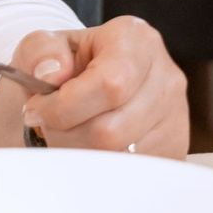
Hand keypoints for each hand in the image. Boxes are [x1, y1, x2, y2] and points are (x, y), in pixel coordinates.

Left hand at [12, 16, 190, 156]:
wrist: (89, 84)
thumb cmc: (66, 67)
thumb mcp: (43, 47)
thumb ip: (39, 51)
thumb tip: (52, 73)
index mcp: (135, 39)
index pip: (110, 84)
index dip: (65, 107)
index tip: (37, 110)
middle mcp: (165, 74)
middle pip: (110, 129)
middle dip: (67, 134)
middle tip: (51, 124)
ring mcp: (175, 113)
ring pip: (119, 157)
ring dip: (80, 153)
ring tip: (70, 133)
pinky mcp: (174, 146)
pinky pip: (132, 173)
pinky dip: (100, 167)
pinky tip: (90, 146)